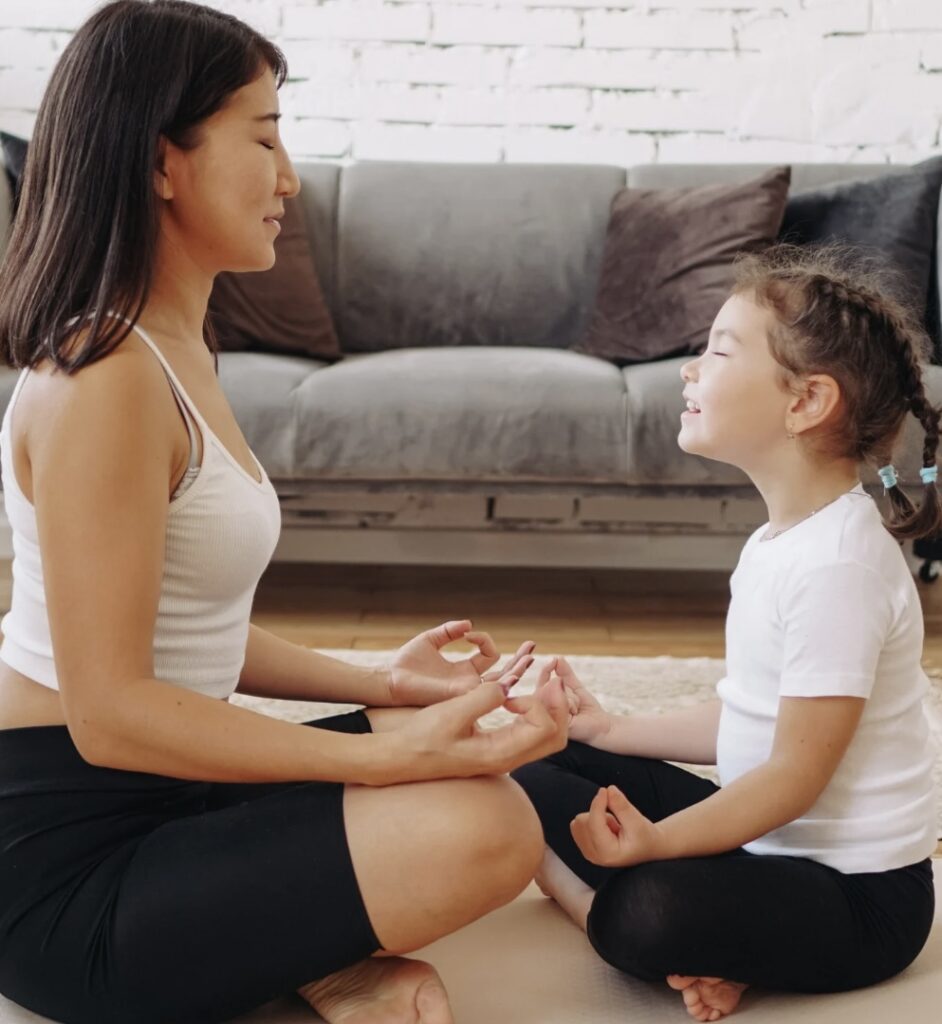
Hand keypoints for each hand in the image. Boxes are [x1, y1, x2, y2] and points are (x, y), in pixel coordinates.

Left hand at [388, 620, 535, 706]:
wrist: (391, 679)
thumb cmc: (407, 663)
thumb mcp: (431, 639)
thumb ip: (450, 631)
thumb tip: (469, 624)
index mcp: (463, 669)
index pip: (489, 655)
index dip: (484, 639)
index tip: (468, 633)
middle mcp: (469, 682)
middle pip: (504, 672)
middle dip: (519, 659)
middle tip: (532, 646)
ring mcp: (467, 690)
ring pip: (502, 683)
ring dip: (518, 669)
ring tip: (531, 657)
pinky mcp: (462, 694)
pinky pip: (489, 690)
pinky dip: (505, 681)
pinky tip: (516, 670)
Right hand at [392, 675, 569, 782]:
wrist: (402, 757)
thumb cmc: (423, 738)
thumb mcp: (452, 713)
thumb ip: (484, 697)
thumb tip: (510, 684)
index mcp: (500, 754)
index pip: (544, 727)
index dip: (536, 702)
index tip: (508, 693)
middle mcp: (508, 759)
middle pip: (556, 736)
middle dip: (558, 705)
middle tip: (548, 679)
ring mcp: (505, 756)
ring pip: (547, 735)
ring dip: (550, 707)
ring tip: (540, 683)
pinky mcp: (498, 748)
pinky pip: (531, 733)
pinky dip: (536, 712)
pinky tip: (519, 696)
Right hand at [537, 656, 610, 744]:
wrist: (601, 725)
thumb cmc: (588, 709)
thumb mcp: (575, 688)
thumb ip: (565, 674)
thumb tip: (558, 658)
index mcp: (547, 702)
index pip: (541, 683)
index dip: (545, 671)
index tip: (553, 661)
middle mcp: (544, 710)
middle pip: (547, 688)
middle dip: (565, 689)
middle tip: (576, 702)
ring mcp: (548, 718)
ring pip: (553, 694)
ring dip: (570, 698)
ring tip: (577, 709)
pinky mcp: (553, 724)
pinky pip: (558, 703)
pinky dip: (571, 704)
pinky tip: (576, 713)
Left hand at [570, 785, 666, 867]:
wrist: (647, 847)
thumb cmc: (645, 837)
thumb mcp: (638, 821)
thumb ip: (622, 806)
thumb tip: (609, 790)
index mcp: (608, 854)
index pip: (594, 825)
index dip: (597, 804)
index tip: (604, 790)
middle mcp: (593, 856)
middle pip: (583, 821)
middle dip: (600, 814)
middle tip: (618, 823)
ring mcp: (587, 852)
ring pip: (580, 821)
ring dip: (597, 817)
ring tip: (613, 828)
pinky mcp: (584, 845)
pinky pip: (579, 823)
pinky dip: (592, 820)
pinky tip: (606, 830)